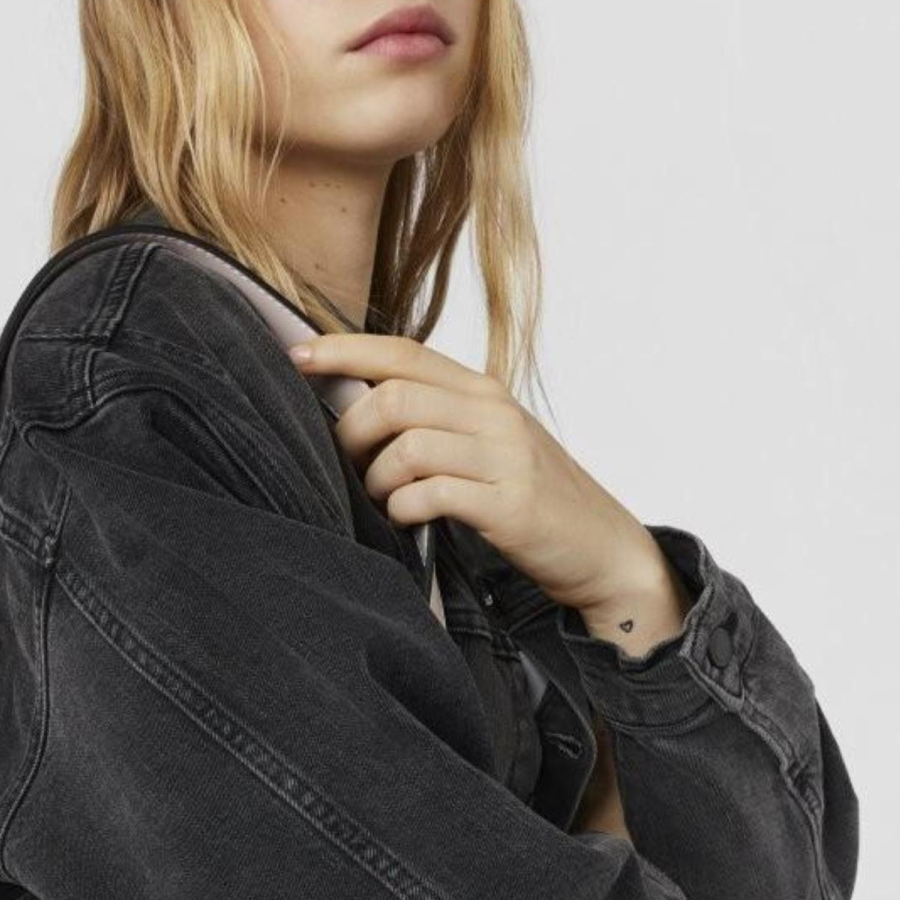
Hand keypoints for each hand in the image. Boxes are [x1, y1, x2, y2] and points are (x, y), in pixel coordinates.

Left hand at [287, 331, 677, 627]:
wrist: (603, 548)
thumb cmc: (531, 499)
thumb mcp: (486, 444)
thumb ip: (435, 421)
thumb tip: (354, 413)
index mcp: (483, 391)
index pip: (402, 352)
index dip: (343, 351)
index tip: (296, 356)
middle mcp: (494, 413)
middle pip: (393, 399)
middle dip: (350, 434)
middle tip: (345, 468)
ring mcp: (505, 457)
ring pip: (407, 447)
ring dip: (376, 480)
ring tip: (382, 502)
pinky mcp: (510, 504)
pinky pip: (431, 494)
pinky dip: (403, 509)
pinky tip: (406, 520)